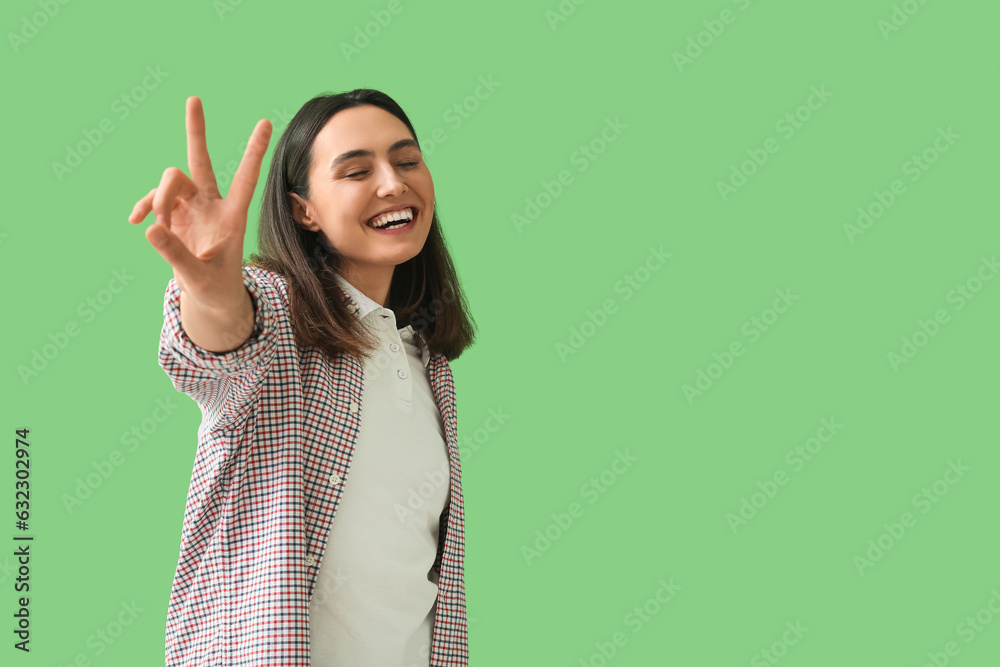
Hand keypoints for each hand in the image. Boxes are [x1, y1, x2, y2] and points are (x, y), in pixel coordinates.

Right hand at [128, 96, 271, 309]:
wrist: (211, 296)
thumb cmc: (215, 287)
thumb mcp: (198, 277)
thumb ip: (175, 255)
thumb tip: (149, 229)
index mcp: (232, 216)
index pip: (246, 179)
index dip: (254, 151)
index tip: (265, 122)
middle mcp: (212, 204)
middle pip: (202, 161)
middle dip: (196, 130)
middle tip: (194, 98)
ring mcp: (191, 206)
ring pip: (171, 180)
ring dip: (158, 199)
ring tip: (157, 227)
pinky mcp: (173, 214)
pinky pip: (153, 200)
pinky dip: (144, 207)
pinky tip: (135, 221)